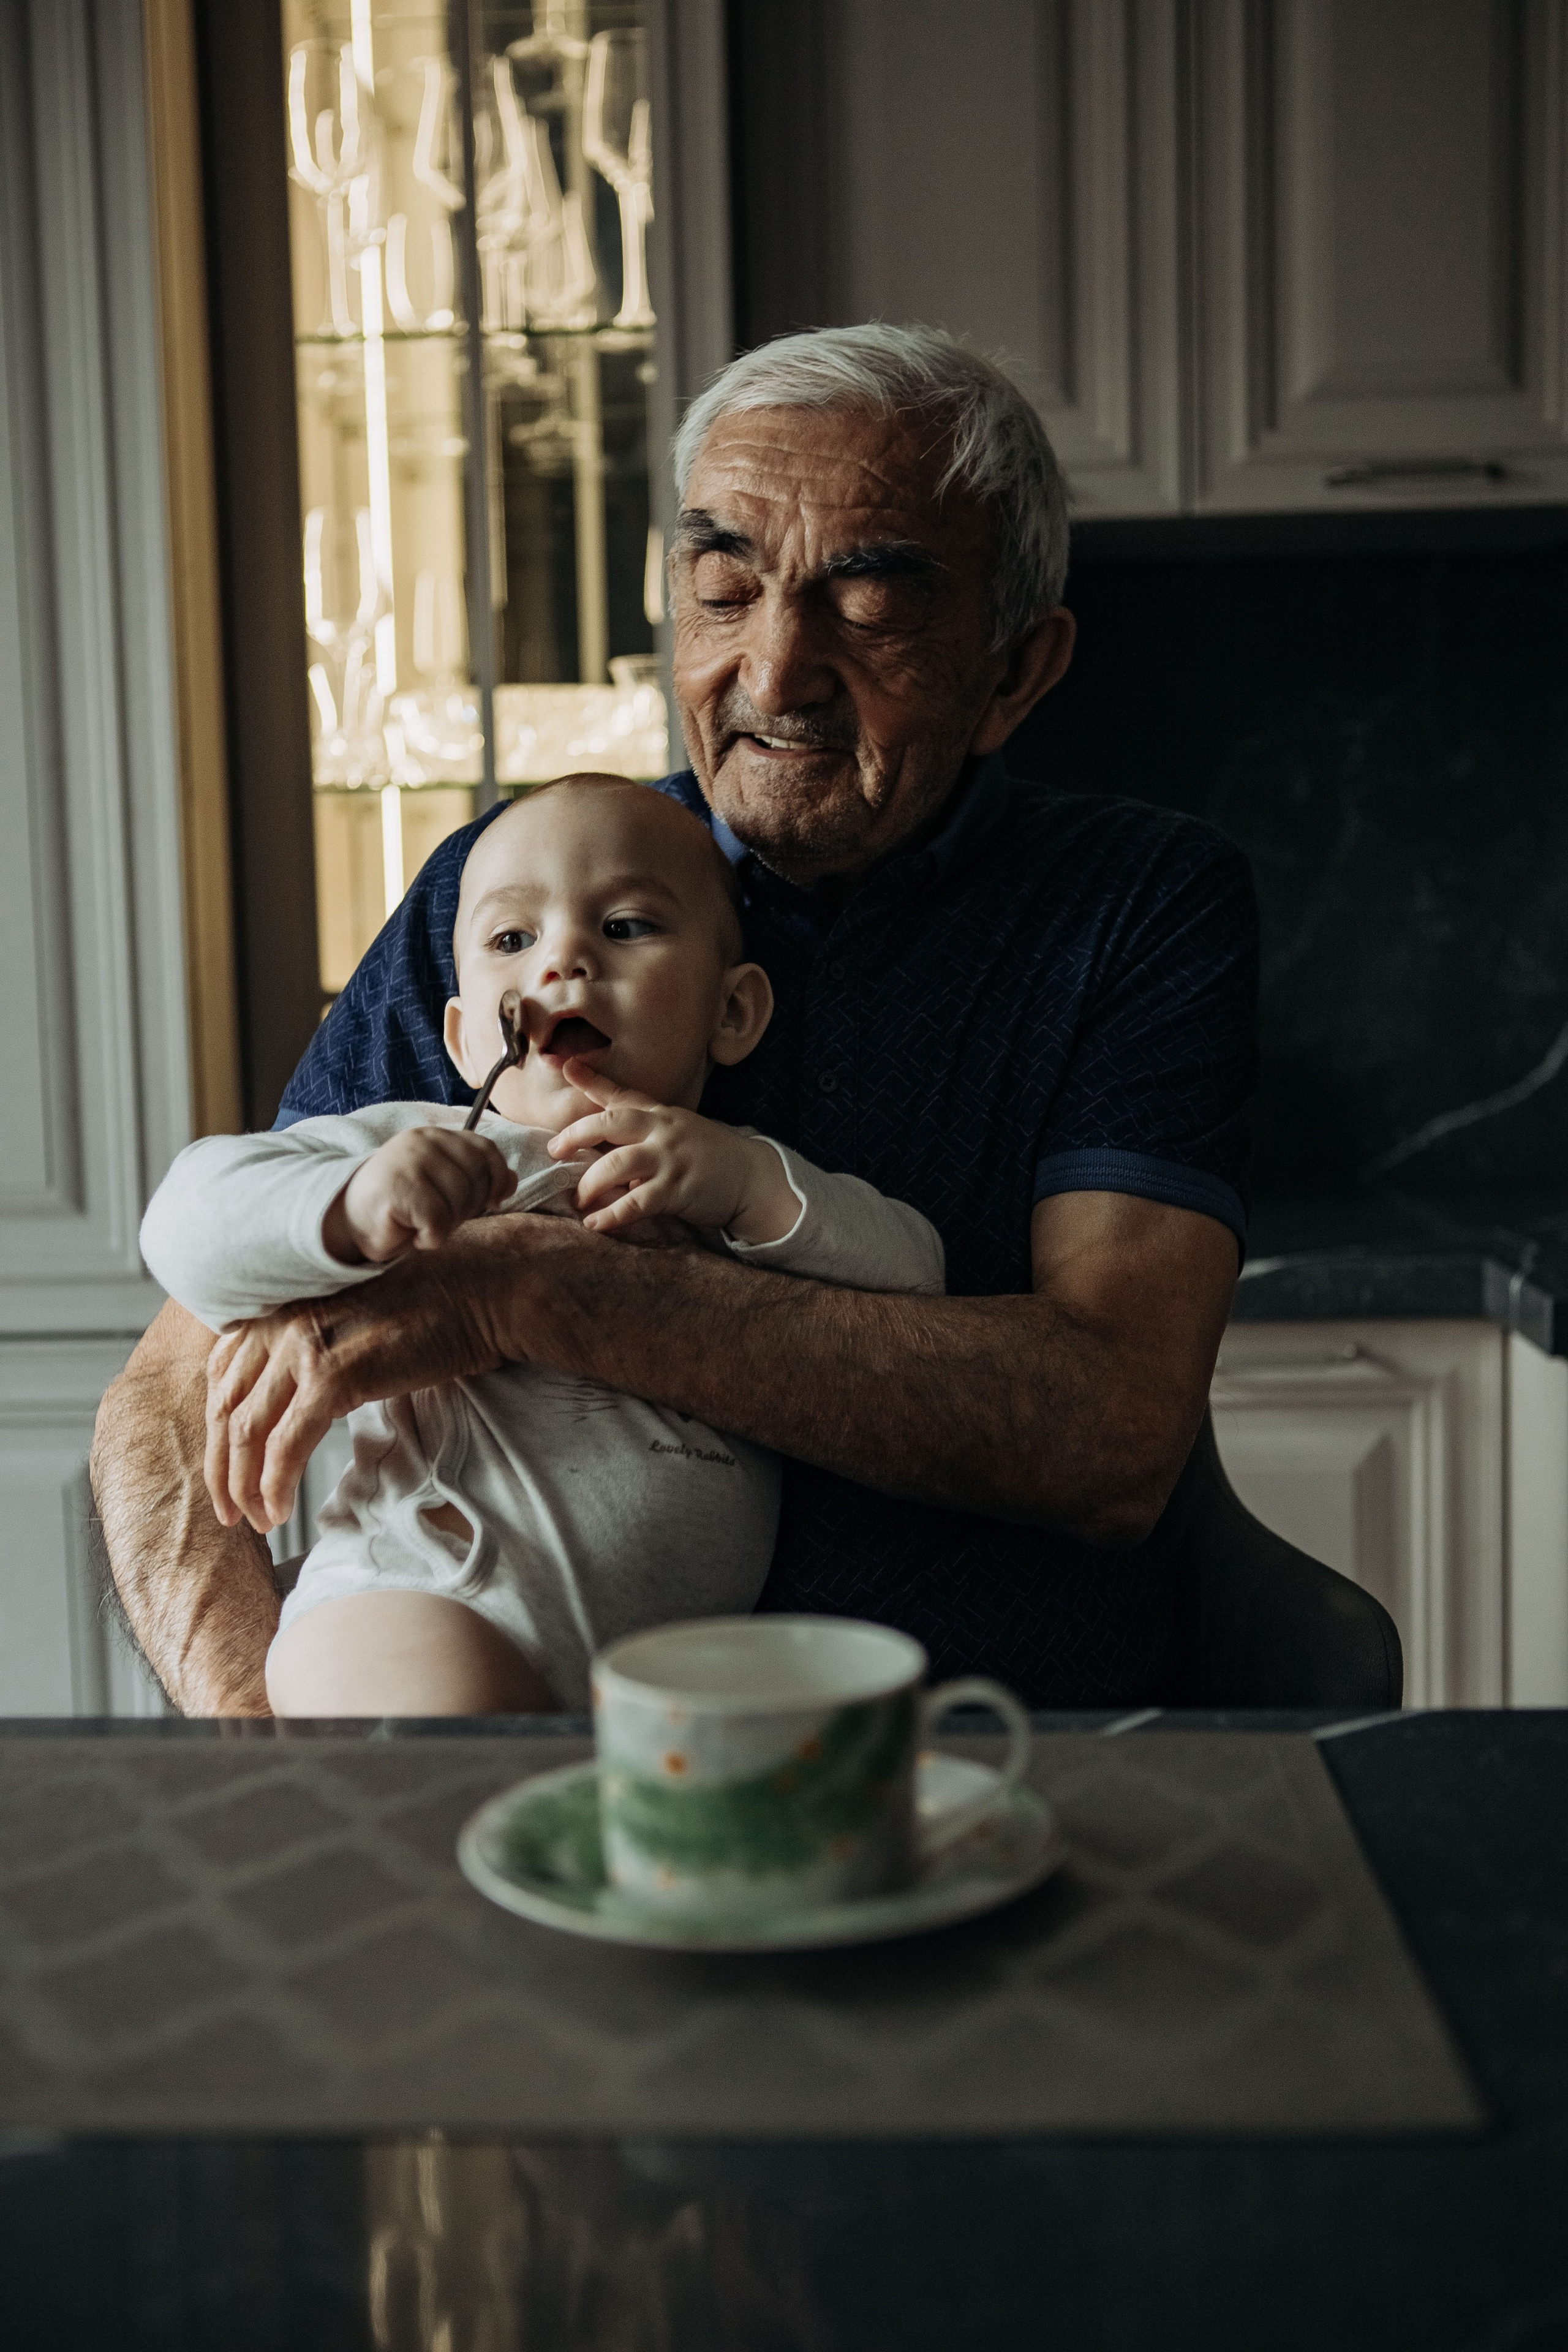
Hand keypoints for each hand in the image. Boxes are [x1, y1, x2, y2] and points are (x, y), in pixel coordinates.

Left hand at [202, 1212, 597, 1532]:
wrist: (484, 1287)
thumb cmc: (435, 1307)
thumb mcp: (358, 1321)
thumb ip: (321, 1348)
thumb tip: (303, 1398)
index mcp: (283, 1307)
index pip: (223, 1378)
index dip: (219, 1431)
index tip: (228, 1469)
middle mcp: (281, 1322)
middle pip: (225, 1409)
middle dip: (221, 1469)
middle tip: (229, 1512)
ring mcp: (304, 1347)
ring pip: (245, 1432)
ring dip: (244, 1487)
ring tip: (256, 1522)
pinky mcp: (333, 1377)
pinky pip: (285, 1446)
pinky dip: (275, 1486)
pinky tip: (281, 1513)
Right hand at [325, 1127, 512, 1264]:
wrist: (349, 1219)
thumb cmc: (402, 1205)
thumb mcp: (444, 1185)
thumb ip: (477, 1177)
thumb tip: (511, 1179)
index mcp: (437, 1136)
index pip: (486, 1152)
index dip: (496, 1181)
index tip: (491, 1200)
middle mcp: (423, 1141)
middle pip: (477, 1181)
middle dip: (466, 1208)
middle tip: (438, 1215)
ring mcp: (409, 1161)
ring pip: (460, 1203)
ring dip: (445, 1225)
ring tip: (421, 1221)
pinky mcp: (398, 1188)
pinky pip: (437, 1223)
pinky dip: (428, 1237)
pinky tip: (409, 1230)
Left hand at [547, 1061, 798, 1241]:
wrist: (751, 1177)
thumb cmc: (708, 1155)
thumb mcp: (676, 1130)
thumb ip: (642, 1131)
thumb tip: (600, 1142)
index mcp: (659, 1115)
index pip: (620, 1094)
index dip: (591, 1080)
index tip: (564, 1065)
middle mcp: (662, 1131)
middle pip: (611, 1123)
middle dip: (576, 1135)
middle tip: (554, 1150)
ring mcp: (670, 1159)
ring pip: (618, 1164)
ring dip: (590, 1183)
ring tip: (578, 1201)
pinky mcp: (678, 1190)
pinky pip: (636, 1203)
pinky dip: (612, 1215)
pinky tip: (595, 1224)